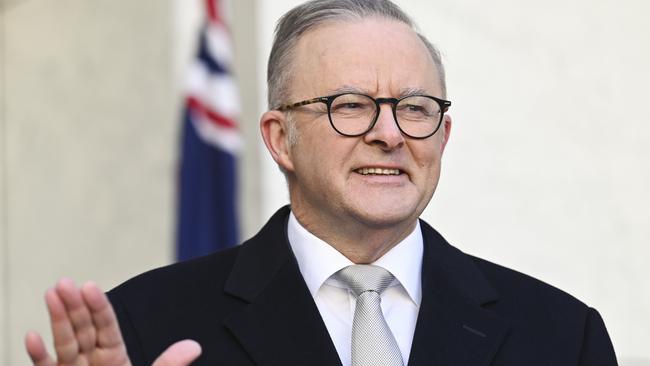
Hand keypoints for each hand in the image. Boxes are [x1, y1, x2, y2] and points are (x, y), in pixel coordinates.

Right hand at [25, 279, 201, 365]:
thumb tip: (194, 346)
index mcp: (116, 361)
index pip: (107, 330)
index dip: (99, 308)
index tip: (90, 286)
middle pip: (83, 332)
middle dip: (74, 307)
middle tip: (65, 282)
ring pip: (64, 346)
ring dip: (56, 322)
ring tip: (50, 294)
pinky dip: (39, 356)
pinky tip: (32, 337)